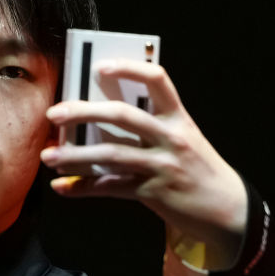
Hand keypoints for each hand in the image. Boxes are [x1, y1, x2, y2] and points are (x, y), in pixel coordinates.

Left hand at [41, 59, 247, 267]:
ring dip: (75, 156)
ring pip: (111, 154)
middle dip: (83, 112)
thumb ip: (147, 128)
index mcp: (178, 117)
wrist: (226, 208)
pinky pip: (111, 187)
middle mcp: (171, 137)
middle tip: (54, 114)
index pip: (157, 80)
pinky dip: (83, 187)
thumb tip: (94, 122)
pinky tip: (62, 187)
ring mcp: (163, 165)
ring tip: (48, 157)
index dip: (129, 68)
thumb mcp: (180, 140)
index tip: (100, 66)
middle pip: (122, 115)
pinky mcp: (154, 192)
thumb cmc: (194, 168)